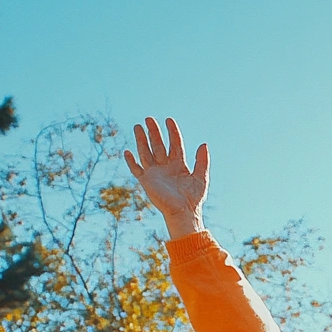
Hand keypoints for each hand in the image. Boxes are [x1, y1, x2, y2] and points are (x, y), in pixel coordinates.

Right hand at [124, 117, 208, 238]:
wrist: (183, 213)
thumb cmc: (193, 198)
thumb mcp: (201, 178)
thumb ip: (202, 161)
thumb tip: (204, 144)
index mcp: (179, 164)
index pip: (175, 144)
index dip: (172, 132)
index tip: (169, 120)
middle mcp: (166, 166)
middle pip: (158, 145)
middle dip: (154, 132)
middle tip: (149, 118)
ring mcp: (155, 173)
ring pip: (146, 153)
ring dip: (142, 140)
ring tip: (137, 127)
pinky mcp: (147, 182)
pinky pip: (137, 170)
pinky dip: (131, 161)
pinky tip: (128, 151)